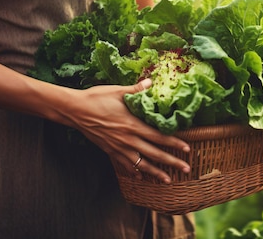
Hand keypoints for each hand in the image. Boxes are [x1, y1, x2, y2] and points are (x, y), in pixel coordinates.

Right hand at [65, 79, 190, 183]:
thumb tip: (151, 82)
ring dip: (156, 173)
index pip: (158, 136)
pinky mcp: (109, 151)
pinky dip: (134, 171)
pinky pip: (125, 164)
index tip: (187, 149)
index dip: (174, 143)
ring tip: (168, 180)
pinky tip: (141, 177)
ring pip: (141, 164)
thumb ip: (136, 89)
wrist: (74, 110)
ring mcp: (118, 147)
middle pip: (154, 153)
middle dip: (172, 162)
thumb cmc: (96, 98)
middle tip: (187, 169)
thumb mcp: (118, 90)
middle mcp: (128, 139)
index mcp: (133, 124)